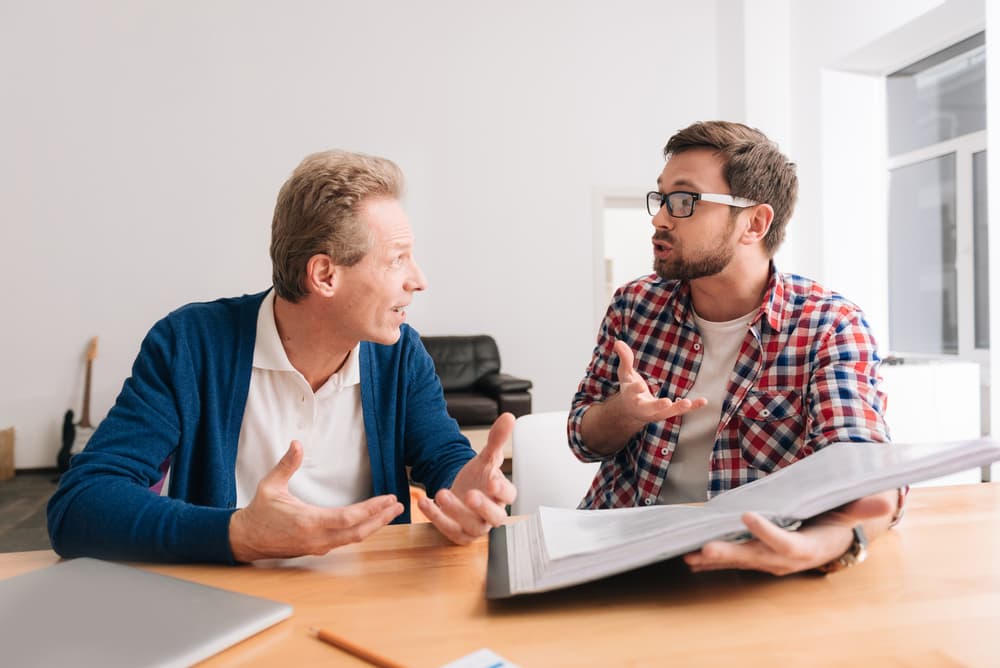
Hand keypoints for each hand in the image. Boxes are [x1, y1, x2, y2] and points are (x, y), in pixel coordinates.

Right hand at [229, 440, 402, 561]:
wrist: (245, 539)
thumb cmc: (258, 512)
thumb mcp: (270, 485)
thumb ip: (287, 465)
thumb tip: (297, 443)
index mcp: (308, 522)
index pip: (349, 518)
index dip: (372, 509)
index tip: (389, 499)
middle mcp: (317, 538)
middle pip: (359, 531)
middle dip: (381, 518)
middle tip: (399, 505)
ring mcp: (318, 546)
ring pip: (354, 538)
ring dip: (375, 525)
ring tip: (391, 513)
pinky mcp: (317, 549)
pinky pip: (345, 540)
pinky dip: (361, 530)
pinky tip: (371, 522)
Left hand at [418, 413, 517, 544]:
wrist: (462, 490)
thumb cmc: (478, 477)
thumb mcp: (486, 456)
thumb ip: (497, 438)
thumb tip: (508, 417)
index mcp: (502, 495)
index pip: (509, 495)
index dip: (502, 490)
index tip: (493, 481)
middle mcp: (492, 513)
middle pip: (495, 517)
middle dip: (482, 507)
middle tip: (471, 495)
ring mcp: (476, 526)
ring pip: (471, 526)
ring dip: (455, 511)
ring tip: (441, 493)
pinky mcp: (459, 534)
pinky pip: (449, 530)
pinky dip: (436, 518)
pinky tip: (424, 501)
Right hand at [612, 339, 706, 427]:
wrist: (632, 412)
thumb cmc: (629, 390)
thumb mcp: (625, 374)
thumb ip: (624, 359)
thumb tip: (618, 342)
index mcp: (631, 397)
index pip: (632, 392)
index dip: (635, 390)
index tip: (639, 387)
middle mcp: (643, 407)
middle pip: (650, 408)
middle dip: (658, 406)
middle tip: (666, 402)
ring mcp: (657, 412)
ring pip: (667, 413)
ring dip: (678, 408)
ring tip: (687, 402)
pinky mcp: (668, 412)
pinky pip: (681, 411)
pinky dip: (693, 407)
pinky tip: (703, 401)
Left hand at [683, 491, 895, 575]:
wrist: (830, 543)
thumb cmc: (837, 522)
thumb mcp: (849, 512)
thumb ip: (860, 507)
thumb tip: (883, 501)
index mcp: (806, 548)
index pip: (785, 543)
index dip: (766, 532)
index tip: (747, 515)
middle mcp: (784, 560)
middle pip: (754, 557)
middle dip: (728, 553)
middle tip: (704, 548)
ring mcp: (768, 561)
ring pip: (738, 561)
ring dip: (713, 560)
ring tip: (689, 556)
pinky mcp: (756, 558)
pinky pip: (732, 560)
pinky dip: (710, 561)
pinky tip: (690, 559)